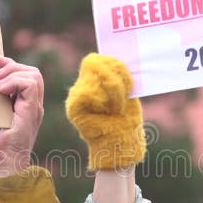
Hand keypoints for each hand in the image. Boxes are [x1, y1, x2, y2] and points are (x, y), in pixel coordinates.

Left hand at [0, 56, 43, 177]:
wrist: (4, 164)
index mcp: (27, 104)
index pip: (27, 75)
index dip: (12, 64)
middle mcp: (34, 105)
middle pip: (33, 71)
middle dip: (12, 66)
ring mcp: (34, 108)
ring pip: (34, 75)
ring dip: (12, 74)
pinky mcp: (30, 113)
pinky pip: (30, 86)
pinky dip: (14, 82)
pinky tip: (0, 90)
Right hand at [65, 53, 145, 170]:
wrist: (122, 143)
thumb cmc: (126, 119)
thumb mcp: (127, 93)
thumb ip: (119, 76)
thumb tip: (117, 61)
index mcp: (97, 80)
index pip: (97, 59)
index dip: (115, 65)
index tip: (129, 84)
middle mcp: (84, 85)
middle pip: (93, 62)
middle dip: (115, 76)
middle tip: (124, 96)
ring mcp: (76, 95)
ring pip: (92, 75)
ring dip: (113, 89)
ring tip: (117, 106)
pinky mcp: (73, 107)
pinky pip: (86, 92)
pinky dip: (102, 99)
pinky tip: (108, 110)